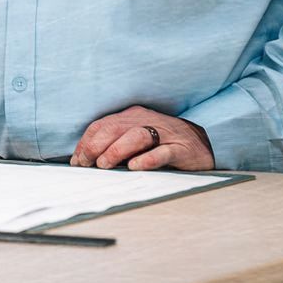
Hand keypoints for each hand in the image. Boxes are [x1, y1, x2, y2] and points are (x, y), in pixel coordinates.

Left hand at [71, 106, 214, 170]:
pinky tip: (135, 167)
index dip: (86, 141)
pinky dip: (148, 159)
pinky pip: (163, 152)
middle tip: (86, 163)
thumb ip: (115, 144)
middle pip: (116, 128)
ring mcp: (165, 134)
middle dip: (96, 145)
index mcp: (132, 116)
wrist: (205, 143)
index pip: (103, 125)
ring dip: (117, 150)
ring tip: (104, 164)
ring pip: (137, 136)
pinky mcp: (182, 149)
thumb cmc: (164, 143)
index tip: (77, 160)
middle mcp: (146, 121)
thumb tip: (86, 160)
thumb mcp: (137, 139)